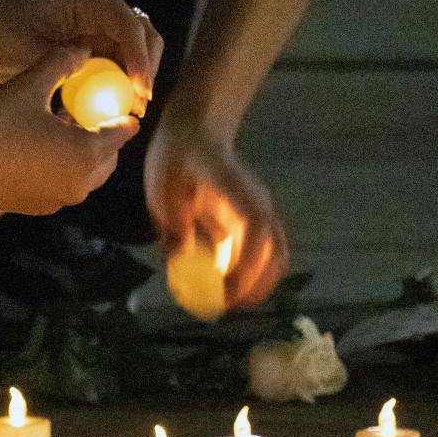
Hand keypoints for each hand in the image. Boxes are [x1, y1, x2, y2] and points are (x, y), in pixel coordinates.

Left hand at [0, 0, 163, 98]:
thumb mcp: (29, 55)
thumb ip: (68, 69)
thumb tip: (104, 91)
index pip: (129, 26)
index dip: (139, 61)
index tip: (139, 93)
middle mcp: (99, 4)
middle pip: (142, 35)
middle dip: (145, 70)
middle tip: (137, 108)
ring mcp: (97, 22)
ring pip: (134, 50)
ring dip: (135, 79)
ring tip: (127, 111)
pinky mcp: (91, 40)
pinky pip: (116, 61)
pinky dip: (118, 83)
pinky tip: (111, 107)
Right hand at [0, 49, 140, 215]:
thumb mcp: (30, 85)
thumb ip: (62, 64)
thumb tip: (84, 51)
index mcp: (87, 154)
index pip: (122, 131)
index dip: (122, 111)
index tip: (115, 96)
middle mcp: (80, 184)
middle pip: (109, 156)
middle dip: (103, 133)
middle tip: (90, 109)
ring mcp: (58, 200)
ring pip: (86, 173)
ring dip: (82, 150)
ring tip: (62, 123)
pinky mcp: (37, 207)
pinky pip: (63, 183)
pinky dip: (62, 165)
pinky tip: (39, 144)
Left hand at [145, 116, 287, 308]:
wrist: (196, 131)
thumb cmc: (176, 156)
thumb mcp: (162, 188)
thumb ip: (174, 224)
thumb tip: (182, 263)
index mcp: (235, 190)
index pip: (255, 229)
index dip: (245, 263)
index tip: (226, 288)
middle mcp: (256, 202)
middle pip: (274, 248)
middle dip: (254, 283)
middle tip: (225, 305)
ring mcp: (259, 211)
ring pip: (275, 255)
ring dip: (257, 282)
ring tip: (228, 300)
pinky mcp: (254, 221)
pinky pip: (263, 254)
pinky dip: (251, 275)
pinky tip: (228, 288)